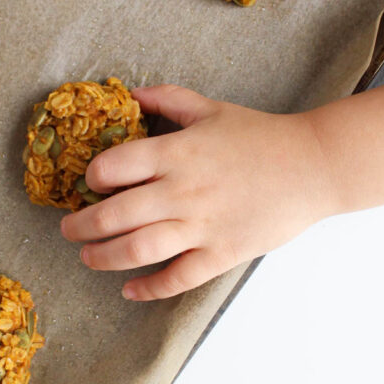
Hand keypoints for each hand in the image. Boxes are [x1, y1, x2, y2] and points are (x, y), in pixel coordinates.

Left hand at [60, 85, 338, 300]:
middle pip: (115, 214)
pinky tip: (130, 290)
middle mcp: (182, 191)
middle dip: (81, 226)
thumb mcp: (211, 108)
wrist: (313, 166)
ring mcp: (202, 226)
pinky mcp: (221, 254)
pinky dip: (149, 288)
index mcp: (177, 152)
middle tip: (69, 229)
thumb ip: (167, 99)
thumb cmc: (261, 136)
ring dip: (103, 258)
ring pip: (137, 250)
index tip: (89, 184)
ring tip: (87, 257)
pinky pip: (177, 278)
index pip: (114, 167)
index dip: (92, 177)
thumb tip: (130, 93)